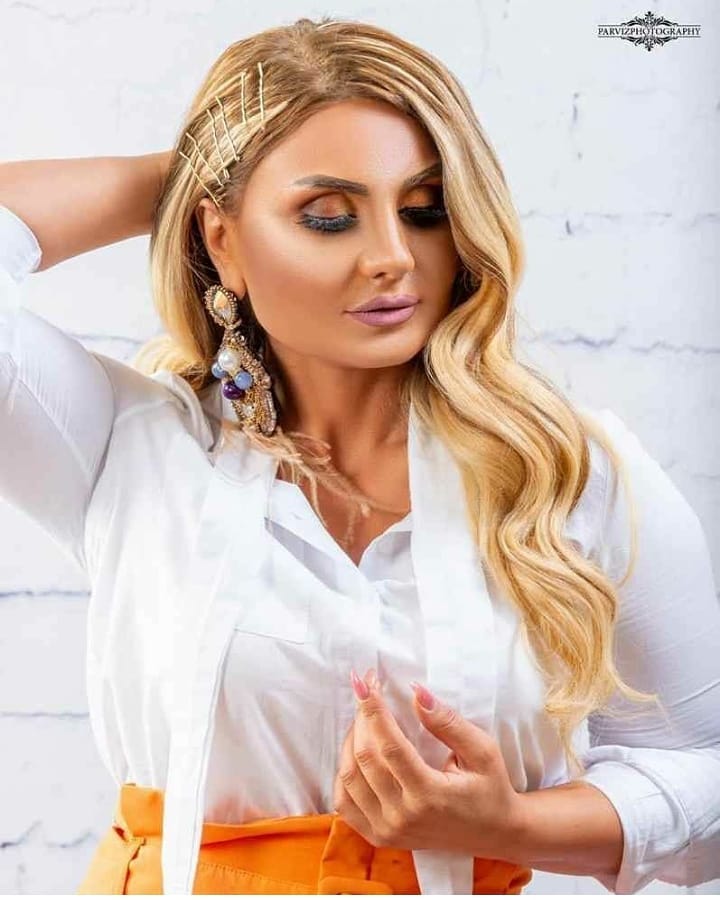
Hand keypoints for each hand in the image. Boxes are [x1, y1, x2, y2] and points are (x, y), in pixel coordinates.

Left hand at [332, 668, 525, 856]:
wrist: (494, 834)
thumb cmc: (490, 787)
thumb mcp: (482, 750)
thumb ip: (448, 722)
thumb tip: (416, 692)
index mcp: (430, 796)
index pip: (389, 746)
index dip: (373, 709)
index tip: (365, 681)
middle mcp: (404, 817)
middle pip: (365, 757)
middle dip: (362, 716)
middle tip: (367, 691)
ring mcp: (388, 831)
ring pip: (348, 777)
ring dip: (350, 740)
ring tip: (365, 718)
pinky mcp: (379, 837)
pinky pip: (343, 803)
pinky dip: (343, 772)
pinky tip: (357, 751)